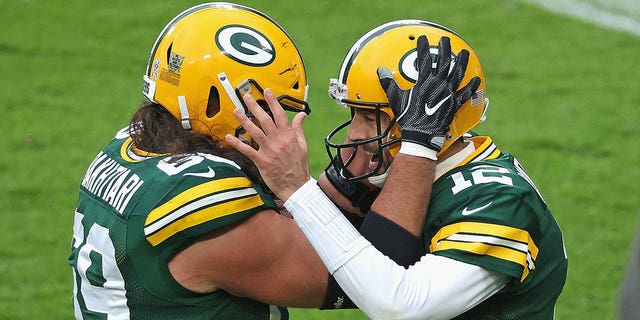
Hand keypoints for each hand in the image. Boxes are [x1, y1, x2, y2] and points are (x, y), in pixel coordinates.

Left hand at [225, 88, 309, 200]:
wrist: (296, 186)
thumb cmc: (299, 167)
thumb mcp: (303, 145)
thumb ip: (299, 129)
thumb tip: (302, 116)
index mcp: (289, 136)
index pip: (280, 114)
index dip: (272, 102)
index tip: (267, 92)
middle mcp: (278, 141)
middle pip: (265, 120)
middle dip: (255, 107)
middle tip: (246, 97)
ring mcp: (269, 151)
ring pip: (255, 132)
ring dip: (244, 121)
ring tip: (236, 111)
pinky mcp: (262, 161)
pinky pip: (248, 150)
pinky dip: (237, 143)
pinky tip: (229, 137)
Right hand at [377, 35, 479, 156]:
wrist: (421, 136)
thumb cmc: (408, 118)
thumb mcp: (396, 100)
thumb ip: (389, 84)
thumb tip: (380, 71)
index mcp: (424, 82)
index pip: (424, 59)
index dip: (423, 47)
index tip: (423, 38)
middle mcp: (438, 85)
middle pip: (444, 62)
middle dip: (445, 49)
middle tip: (446, 40)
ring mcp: (448, 94)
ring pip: (457, 74)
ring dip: (462, 63)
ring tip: (464, 53)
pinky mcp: (454, 104)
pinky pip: (465, 94)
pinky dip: (471, 87)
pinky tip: (476, 80)